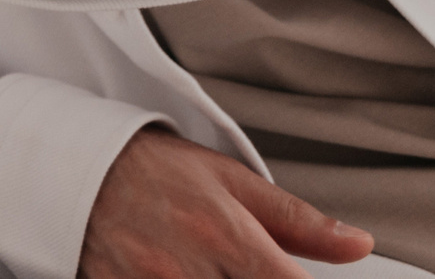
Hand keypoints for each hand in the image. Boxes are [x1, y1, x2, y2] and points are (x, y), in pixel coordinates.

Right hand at [80, 130, 372, 277]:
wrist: (75, 167)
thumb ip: (297, 220)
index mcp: (229, 240)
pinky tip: (186, 271)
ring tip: (218, 266)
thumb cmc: (155, 169)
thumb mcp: (230, 179)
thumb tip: (359, 245)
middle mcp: (193, 273)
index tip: (297, 278)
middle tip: (247, 264)